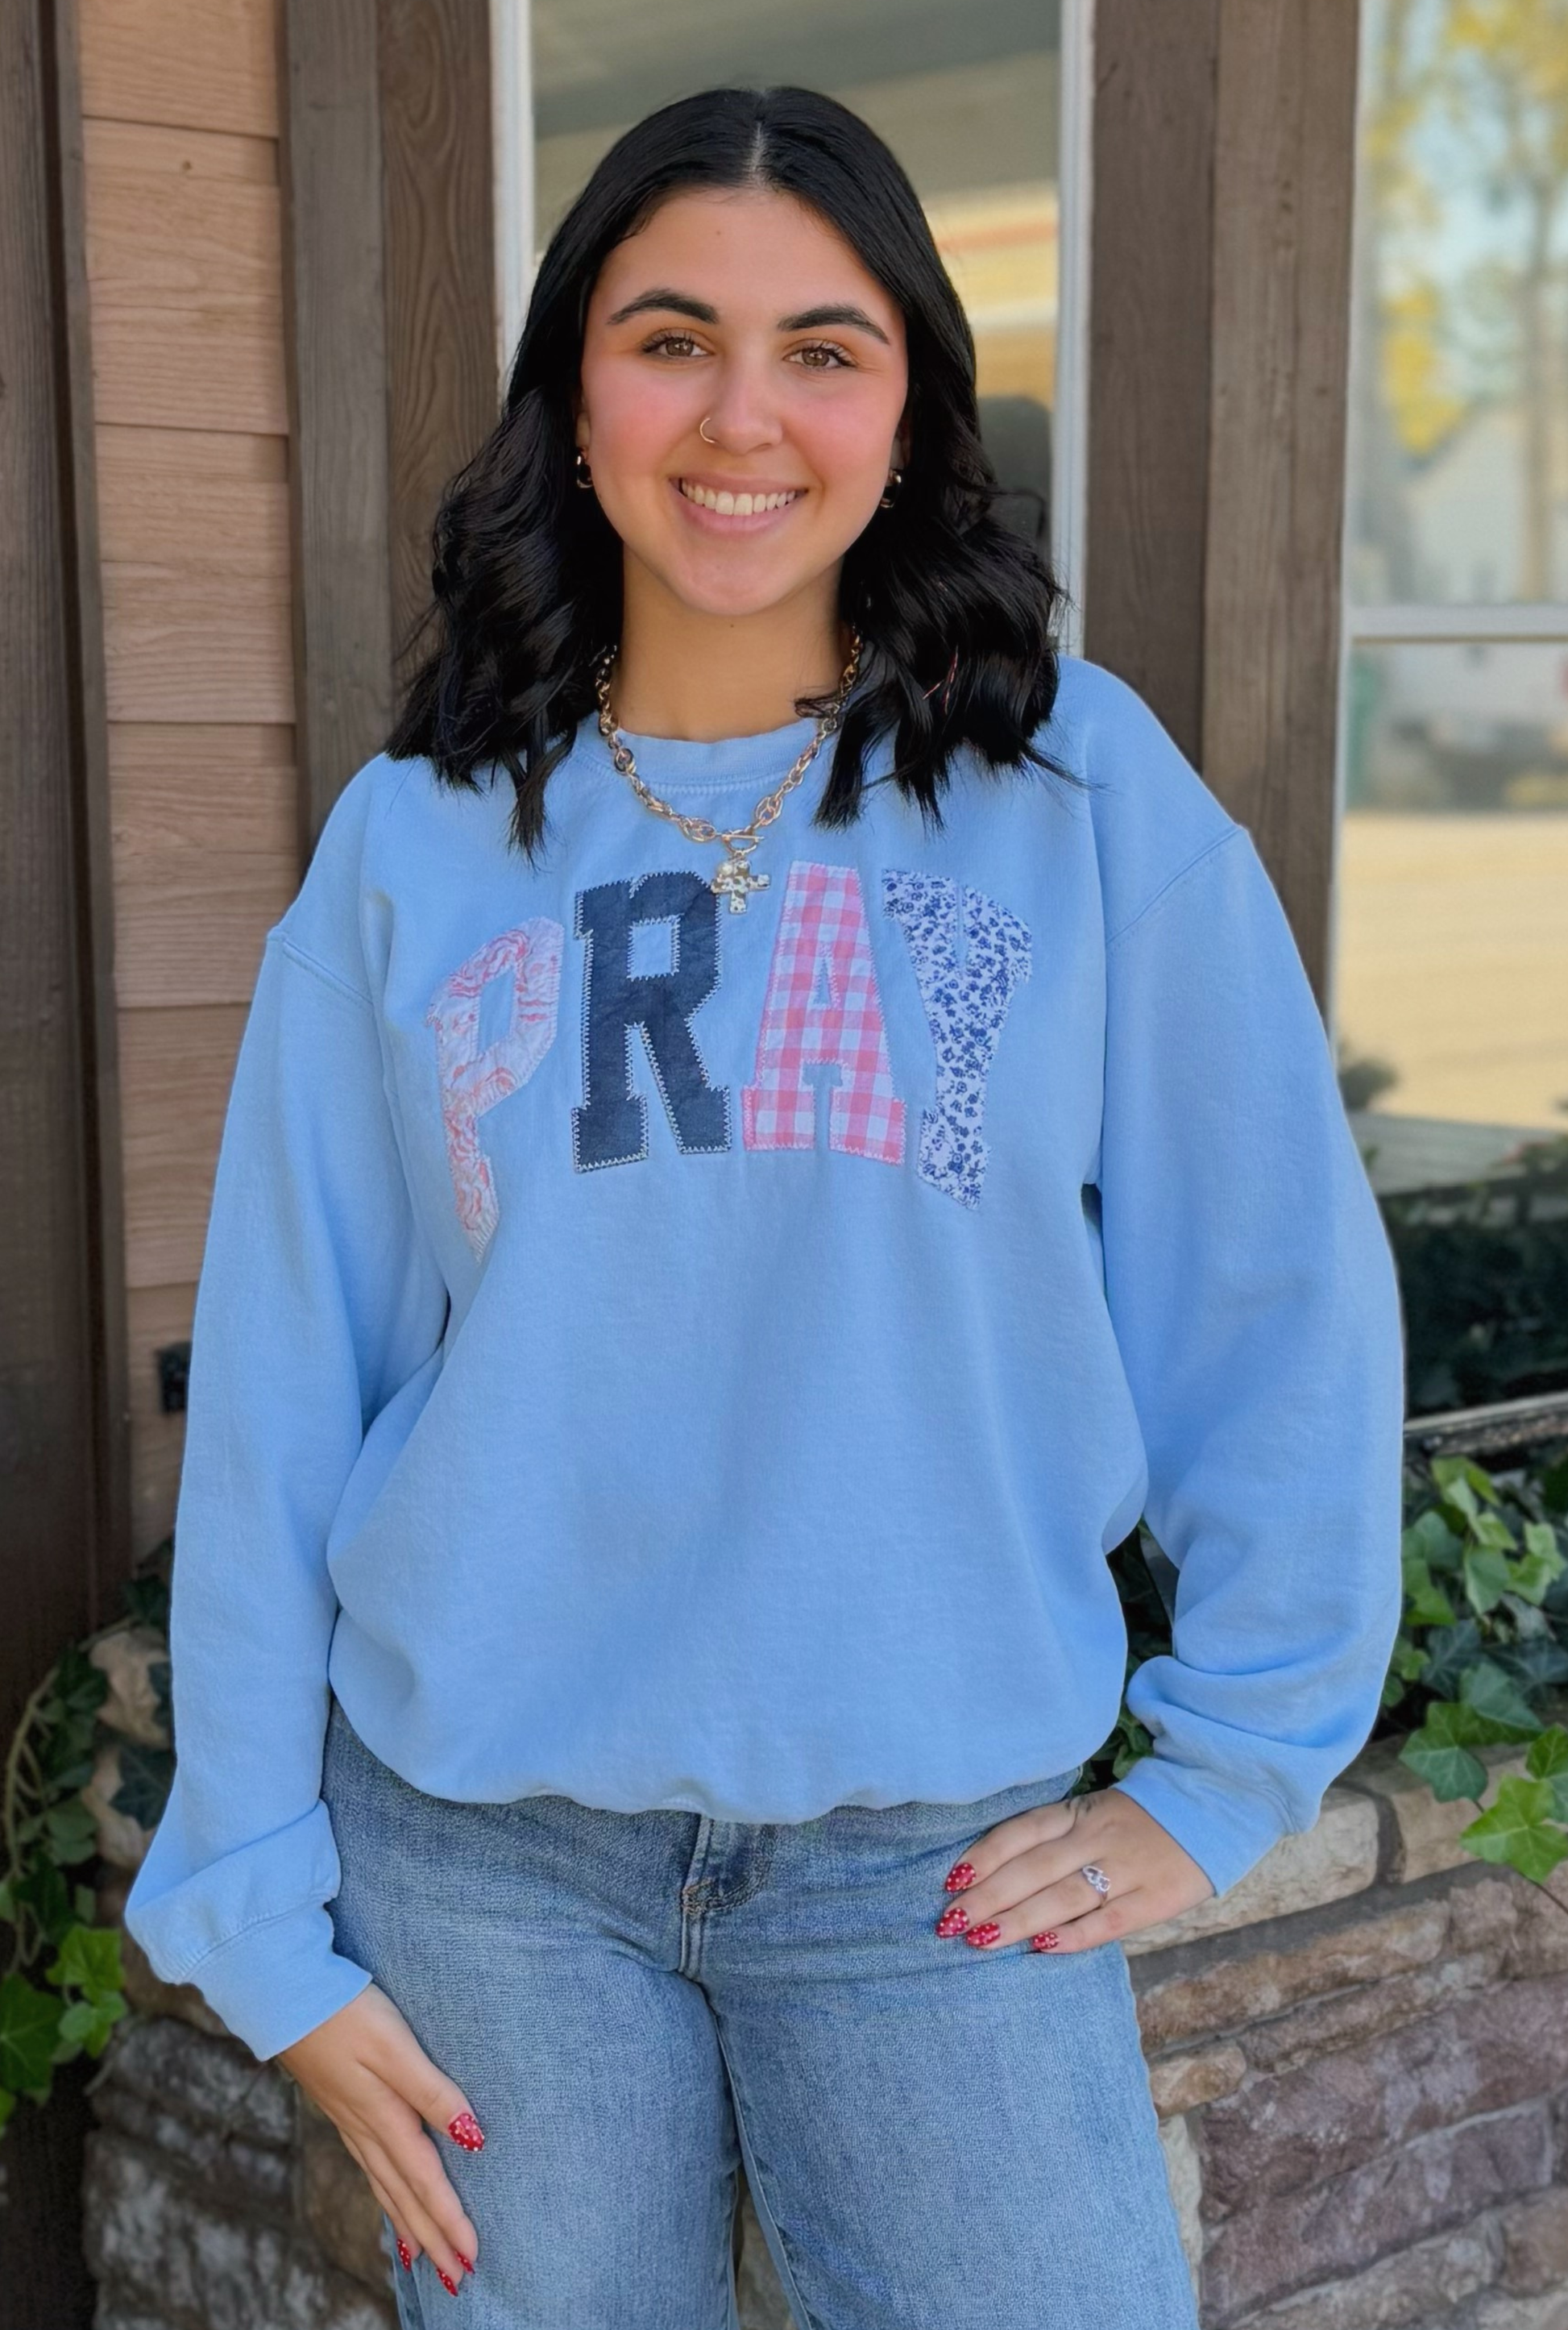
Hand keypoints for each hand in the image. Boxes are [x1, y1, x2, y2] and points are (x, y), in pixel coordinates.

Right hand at [276, 1982, 481, 2290]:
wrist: (286, 1996)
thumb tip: (473, 2139)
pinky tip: (389, 2200)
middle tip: (456, 2279)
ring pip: (385, 2187)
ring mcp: (351, 2121)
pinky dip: (384, 2196)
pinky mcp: (342, 2107)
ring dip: (408, 2224)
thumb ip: (433, 2092)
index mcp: (385, 2118)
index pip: (425, 2181)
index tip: (471, 2259)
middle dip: (432, 2239)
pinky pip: (369, 2168)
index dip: (449, 2221)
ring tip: (426, 2259)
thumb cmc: (346, 2015)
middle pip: (405, 2196)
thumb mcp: (396, 2048)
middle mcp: (367, 2130)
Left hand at [934, 1785, 1213, 1952]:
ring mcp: (1126, 1868)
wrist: (1215, 1804)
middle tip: (949, 1923)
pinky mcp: (1155, 1898)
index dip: (983, 1857)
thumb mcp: (1094, 1812)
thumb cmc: (1140, 1819)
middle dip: (987, 1897)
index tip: (949, 1884)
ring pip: (1061, 1897)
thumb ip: (1056, 1838)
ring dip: (1017, 1920)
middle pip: (1032, 1869)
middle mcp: (1096, 1837)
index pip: (1020, 1833)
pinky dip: (1073, 1936)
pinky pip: (1107, 1921)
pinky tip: (1041, 1949)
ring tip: (980, 1940)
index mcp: (1078, 1813)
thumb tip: (997, 1875)